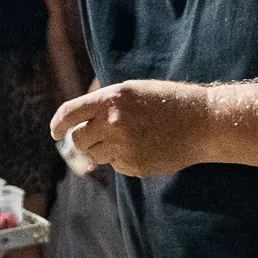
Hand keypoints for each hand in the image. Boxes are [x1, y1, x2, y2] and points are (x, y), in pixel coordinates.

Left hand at [50, 80, 214, 176]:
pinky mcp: (134, 165)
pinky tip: (143, 148)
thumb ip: (104, 105)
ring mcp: (123, 146)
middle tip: (91, 139)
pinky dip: (122, 160)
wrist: (203, 122)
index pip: (69, 114)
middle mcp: (113, 122)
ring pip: (94, 156)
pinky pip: (116, 166)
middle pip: (77, 140)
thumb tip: (76, 125)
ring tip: (127, 139)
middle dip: (79, 141)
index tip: (54, 132)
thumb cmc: (168, 102)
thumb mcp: (133, 92)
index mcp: (111, 99)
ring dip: (102, 150)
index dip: (58, 124)